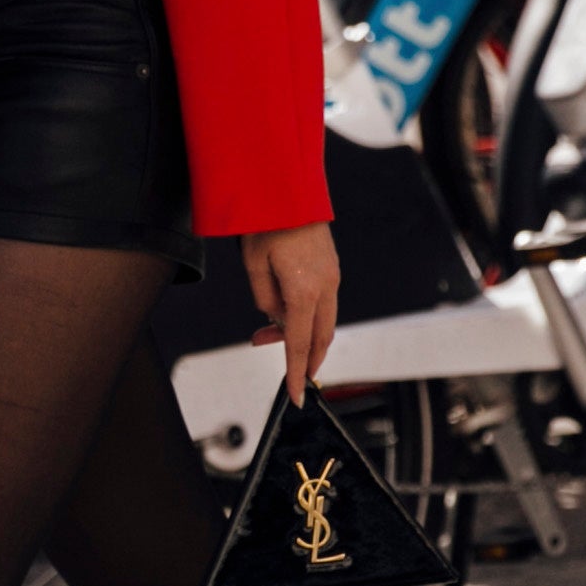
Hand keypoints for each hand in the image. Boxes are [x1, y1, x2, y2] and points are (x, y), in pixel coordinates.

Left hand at [241, 223, 338, 405]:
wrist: (289, 189)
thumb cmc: (268, 223)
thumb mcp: (253, 265)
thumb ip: (264, 299)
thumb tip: (275, 316)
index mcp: (304, 292)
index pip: (301, 345)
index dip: (298, 373)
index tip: (298, 396)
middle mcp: (326, 288)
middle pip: (320, 339)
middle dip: (303, 358)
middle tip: (274, 358)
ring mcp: (333, 277)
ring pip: (325, 323)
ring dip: (302, 335)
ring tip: (266, 328)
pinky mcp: (332, 268)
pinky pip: (324, 304)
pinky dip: (308, 316)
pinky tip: (284, 307)